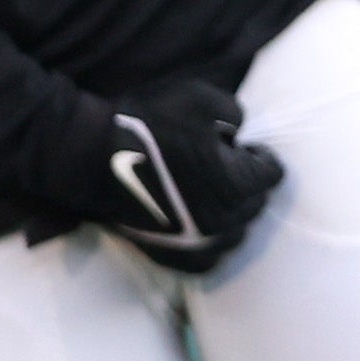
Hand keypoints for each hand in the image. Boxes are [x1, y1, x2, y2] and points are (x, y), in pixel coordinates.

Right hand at [15, 78, 283, 273]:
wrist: (88, 156)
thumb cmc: (145, 126)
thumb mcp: (201, 100)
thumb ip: (234, 114)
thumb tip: (239, 133)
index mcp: (236, 186)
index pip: (272, 174)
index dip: (261, 155)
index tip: (246, 146)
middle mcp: (221, 222)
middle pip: (256, 204)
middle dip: (248, 183)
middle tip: (227, 166)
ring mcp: (194, 243)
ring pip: (236, 234)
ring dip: (233, 215)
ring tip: (215, 194)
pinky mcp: (168, 254)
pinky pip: (206, 261)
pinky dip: (210, 245)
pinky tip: (202, 226)